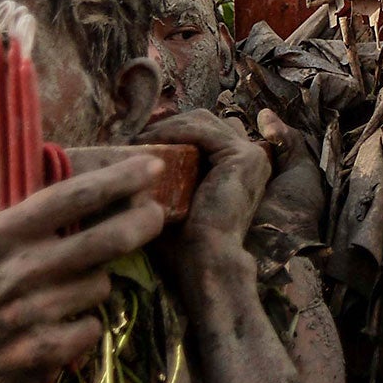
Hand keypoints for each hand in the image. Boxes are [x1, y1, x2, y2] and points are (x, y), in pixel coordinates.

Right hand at [0, 158, 165, 382]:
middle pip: (106, 239)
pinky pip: (91, 328)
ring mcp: (29, 314)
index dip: (117, 180)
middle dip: (141, 222)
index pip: (71, 198)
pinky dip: (81, 329)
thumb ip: (30, 223)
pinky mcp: (42, 353)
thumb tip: (99, 191)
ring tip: (56, 299)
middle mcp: (15, 271)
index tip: (152, 167)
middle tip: (155, 214)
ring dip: (92, 288)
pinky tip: (53, 332)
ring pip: (100, 285)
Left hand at [139, 108, 271, 282]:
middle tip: (134, 139)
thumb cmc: (186, 242)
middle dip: (167, 126)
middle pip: (203, 121)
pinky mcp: (243, 156)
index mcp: (241, 167)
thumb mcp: (176, 199)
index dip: (173, 131)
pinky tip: (148, 142)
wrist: (205, 261)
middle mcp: (252, 157)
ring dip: (167, 127)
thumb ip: (168, 174)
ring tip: (138, 141)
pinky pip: (202, 129)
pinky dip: (172, 131)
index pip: (205, 131)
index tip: (139, 143)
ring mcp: (252, 154)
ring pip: (201, 120)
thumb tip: (130, 154)